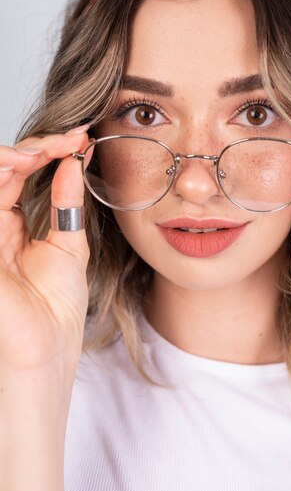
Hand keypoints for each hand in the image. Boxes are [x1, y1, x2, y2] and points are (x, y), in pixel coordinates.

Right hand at [0, 127, 90, 376]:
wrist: (44, 352)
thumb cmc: (54, 310)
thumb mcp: (68, 246)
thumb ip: (67, 204)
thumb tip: (74, 162)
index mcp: (9, 226)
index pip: (19, 173)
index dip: (48, 150)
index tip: (82, 138)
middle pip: (1, 168)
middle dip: (36, 145)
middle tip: (71, 139)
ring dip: (14, 154)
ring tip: (49, 148)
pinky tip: (21, 164)